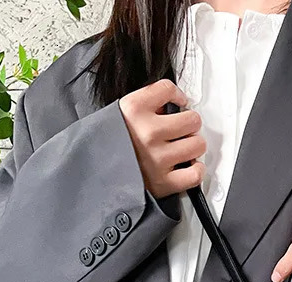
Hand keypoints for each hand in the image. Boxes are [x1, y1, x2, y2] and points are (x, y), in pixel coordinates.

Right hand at [118, 79, 206, 198]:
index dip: (178, 97)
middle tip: (181, 130)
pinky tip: (186, 166)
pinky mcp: (163, 182)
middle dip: (189, 124)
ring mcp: (157, 159)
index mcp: (133, 110)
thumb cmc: (108, 145)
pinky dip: (195, 170)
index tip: (179, 103)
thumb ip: (146, 105)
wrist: (93, 175)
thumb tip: (174, 106)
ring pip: (198, 145)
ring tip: (182, 149)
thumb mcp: (119, 114)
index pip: (168, 90)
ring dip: (193, 147)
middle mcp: (147, 133)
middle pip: (192, 120)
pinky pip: (195, 173)